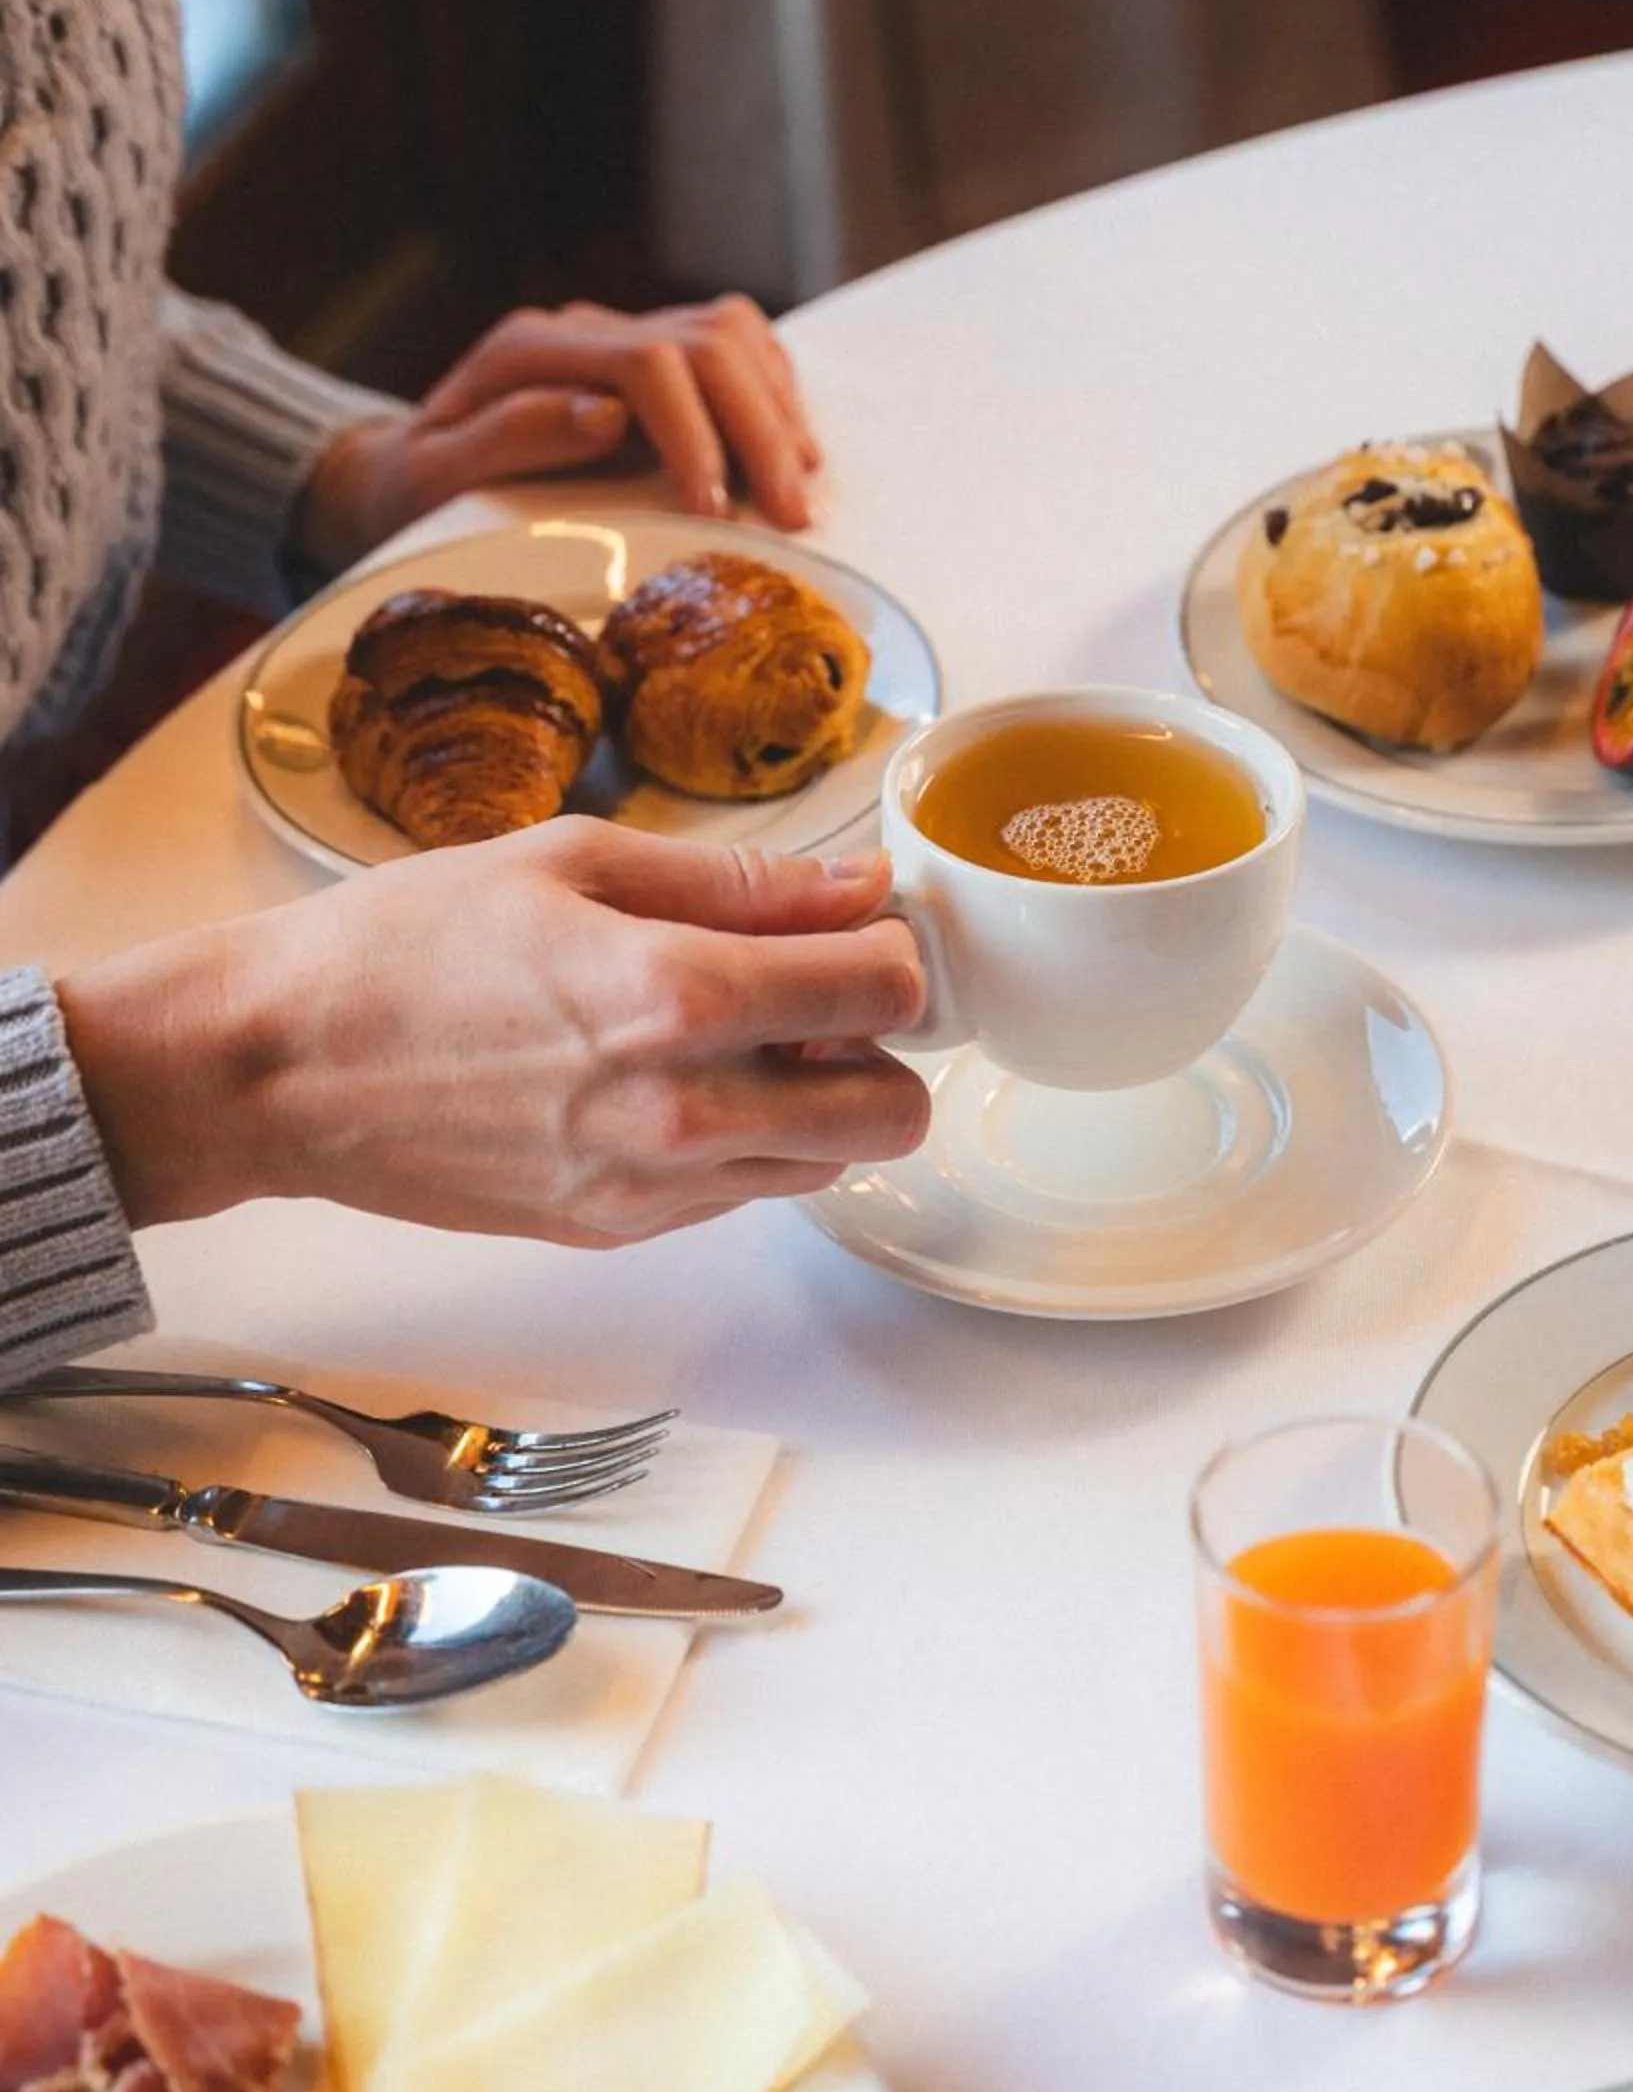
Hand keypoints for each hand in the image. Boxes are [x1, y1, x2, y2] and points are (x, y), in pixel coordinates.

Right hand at [59, 826, 927, 1247]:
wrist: (278, 1068)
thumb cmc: (405, 946)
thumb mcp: (573, 863)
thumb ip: (739, 882)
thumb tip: (860, 886)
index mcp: (676, 995)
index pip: (884, 989)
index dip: (893, 949)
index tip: (858, 927)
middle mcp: (683, 1109)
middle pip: (894, 1111)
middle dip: (883, 1048)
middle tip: (821, 996)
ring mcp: (653, 1186)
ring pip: (829, 1162)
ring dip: (818, 1100)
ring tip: (734, 1037)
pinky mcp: (620, 1228)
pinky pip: (744, 1193)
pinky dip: (746, 1141)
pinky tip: (672, 1082)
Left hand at [293, 296, 823, 572]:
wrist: (408, 472)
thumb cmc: (417, 492)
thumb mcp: (434, 478)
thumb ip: (511, 437)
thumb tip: (607, 415)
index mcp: (530, 351)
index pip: (647, 363)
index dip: (695, 435)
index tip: (718, 511)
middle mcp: (584, 329)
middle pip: (708, 342)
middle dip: (759, 429)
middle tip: (793, 515)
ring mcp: (623, 335)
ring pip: (734, 333)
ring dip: (778, 409)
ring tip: (798, 488)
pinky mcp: (654, 356)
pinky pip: (738, 347)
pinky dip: (774, 396)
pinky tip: (788, 454)